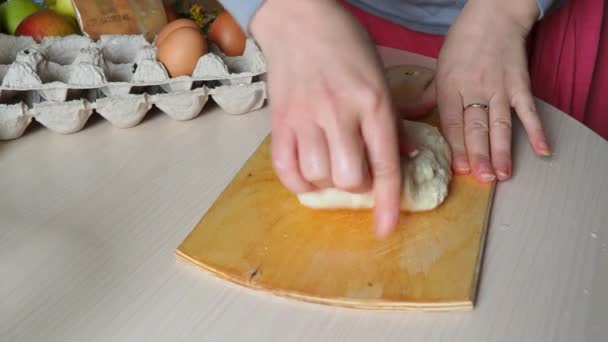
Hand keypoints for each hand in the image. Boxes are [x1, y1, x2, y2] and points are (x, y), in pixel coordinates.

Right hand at [251, 0, 408, 236]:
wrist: (299, 21)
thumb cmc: (346, 47)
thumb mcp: (380, 78)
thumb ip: (392, 120)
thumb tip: (407, 157)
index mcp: (372, 102)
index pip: (385, 164)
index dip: (388, 203)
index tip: (386, 228)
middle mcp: (339, 113)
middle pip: (350, 179)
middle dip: (357, 185)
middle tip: (355, 170)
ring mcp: (305, 118)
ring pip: (318, 177)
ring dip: (327, 183)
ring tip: (329, 166)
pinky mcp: (279, 121)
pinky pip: (286, 169)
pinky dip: (298, 182)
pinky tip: (307, 173)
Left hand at [412, 0, 550, 181]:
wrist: (494, 15)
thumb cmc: (463, 43)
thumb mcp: (440, 68)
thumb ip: (432, 97)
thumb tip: (415, 118)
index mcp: (450, 87)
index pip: (452, 123)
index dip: (456, 147)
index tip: (459, 168)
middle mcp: (474, 89)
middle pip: (476, 127)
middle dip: (478, 155)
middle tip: (481, 178)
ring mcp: (500, 88)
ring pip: (500, 124)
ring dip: (502, 150)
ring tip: (502, 174)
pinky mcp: (520, 84)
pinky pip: (529, 111)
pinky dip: (537, 130)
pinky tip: (542, 150)